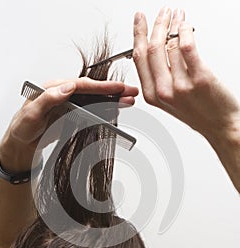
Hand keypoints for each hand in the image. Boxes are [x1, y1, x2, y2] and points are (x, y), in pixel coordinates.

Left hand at [0, 77, 138, 171]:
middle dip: (113, 91)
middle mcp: (64, 94)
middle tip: (131, 92)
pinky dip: (105, 110)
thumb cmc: (22, 127)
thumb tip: (66, 87)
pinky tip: (116, 110)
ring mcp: (69, 105)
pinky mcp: (72, 115)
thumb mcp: (31, 114)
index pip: (81, 85)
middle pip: (92, 90)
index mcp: (53, 88)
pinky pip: (91, 111)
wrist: (22, 142)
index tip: (117, 88)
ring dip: (112, 100)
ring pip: (94, 100)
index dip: (100, 86)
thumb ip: (47, 100)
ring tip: (129, 101)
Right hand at [133, 7, 239, 142]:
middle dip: (156, 24)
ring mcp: (181, 85)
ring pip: (169, 45)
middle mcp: (164, 91)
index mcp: (153, 95)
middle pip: (152, 49)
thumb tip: (159, 49)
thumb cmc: (198, 113)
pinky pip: (187, 47)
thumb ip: (160, 79)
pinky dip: (185, 30)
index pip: (139, 59)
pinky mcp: (200, 78)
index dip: (138, 35)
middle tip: (162, 13)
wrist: (220, 125)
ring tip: (178, 16)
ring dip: (173, 24)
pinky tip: (186, 25)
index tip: (140, 21)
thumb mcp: (170, 101)